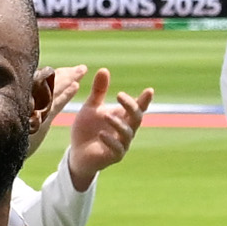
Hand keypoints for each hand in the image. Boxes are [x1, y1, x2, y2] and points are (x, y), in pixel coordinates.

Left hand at [61, 69, 147, 185]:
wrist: (77, 152)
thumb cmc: (87, 129)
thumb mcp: (91, 107)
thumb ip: (99, 91)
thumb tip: (104, 69)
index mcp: (123, 117)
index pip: (138, 108)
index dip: (144, 100)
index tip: (149, 91)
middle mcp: (126, 130)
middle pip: (136, 118)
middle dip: (131, 107)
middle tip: (120, 96)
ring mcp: (122, 144)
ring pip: (127, 133)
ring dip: (118, 123)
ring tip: (106, 115)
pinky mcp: (114, 156)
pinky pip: (117, 149)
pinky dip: (110, 141)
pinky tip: (101, 134)